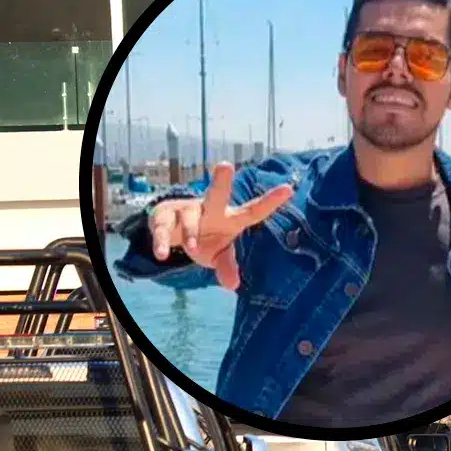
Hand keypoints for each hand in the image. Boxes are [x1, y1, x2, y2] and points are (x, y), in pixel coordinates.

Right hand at [148, 163, 294, 290]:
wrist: (171, 234)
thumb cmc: (206, 241)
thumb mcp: (218, 255)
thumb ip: (227, 267)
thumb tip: (233, 285)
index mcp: (230, 219)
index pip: (253, 211)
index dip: (270, 202)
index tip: (288, 189)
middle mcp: (210, 209)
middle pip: (216, 195)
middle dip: (221, 181)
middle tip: (226, 166)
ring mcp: (186, 210)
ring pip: (189, 216)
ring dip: (191, 233)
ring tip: (194, 249)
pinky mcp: (164, 215)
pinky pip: (163, 228)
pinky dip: (162, 241)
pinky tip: (162, 255)